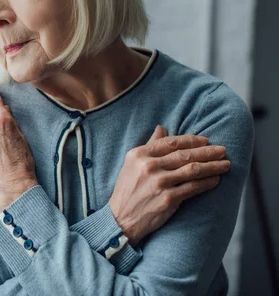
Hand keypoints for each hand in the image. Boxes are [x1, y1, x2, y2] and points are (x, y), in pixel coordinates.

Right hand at [109, 125, 229, 246]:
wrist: (121, 219)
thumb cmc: (128, 190)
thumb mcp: (132, 164)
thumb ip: (148, 146)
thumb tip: (161, 128)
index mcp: (139, 155)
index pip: (170, 143)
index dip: (191, 140)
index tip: (205, 140)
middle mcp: (148, 166)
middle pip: (184, 155)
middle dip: (207, 152)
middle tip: (222, 150)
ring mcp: (159, 183)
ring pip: (192, 170)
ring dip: (212, 166)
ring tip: (225, 164)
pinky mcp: (168, 199)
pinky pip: (193, 187)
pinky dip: (207, 183)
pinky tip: (216, 180)